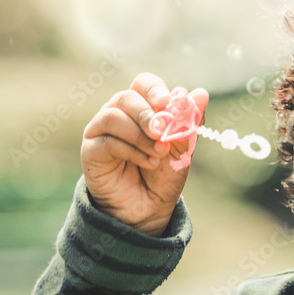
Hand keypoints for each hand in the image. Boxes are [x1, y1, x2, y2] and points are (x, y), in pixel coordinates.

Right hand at [81, 73, 207, 236]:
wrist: (147, 209)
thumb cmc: (162, 175)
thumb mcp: (181, 148)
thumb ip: (188, 121)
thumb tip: (202, 93)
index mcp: (141, 107)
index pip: (144, 85)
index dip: (155, 90)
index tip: (168, 103)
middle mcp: (118, 113)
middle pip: (126, 97)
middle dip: (147, 114)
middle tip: (163, 132)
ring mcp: (101, 130)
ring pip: (113, 117)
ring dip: (140, 135)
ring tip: (159, 153)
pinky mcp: (91, 150)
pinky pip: (108, 141)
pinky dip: (131, 151)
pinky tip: (148, 163)